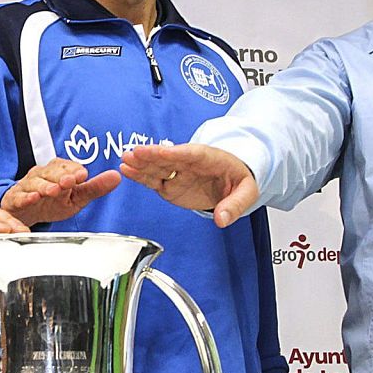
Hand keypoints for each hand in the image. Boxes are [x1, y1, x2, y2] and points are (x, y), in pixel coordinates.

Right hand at [0, 158, 120, 224]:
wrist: (26, 212)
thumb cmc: (51, 201)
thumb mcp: (76, 196)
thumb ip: (95, 187)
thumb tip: (117, 177)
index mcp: (57, 171)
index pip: (66, 166)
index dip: (73, 170)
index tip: (82, 176)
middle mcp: (41, 175)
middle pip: (49, 172)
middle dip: (58, 176)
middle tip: (68, 182)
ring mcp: (27, 187)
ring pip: (34, 183)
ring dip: (43, 186)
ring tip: (50, 191)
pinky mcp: (15, 199)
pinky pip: (19, 197)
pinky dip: (25, 199)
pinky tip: (32, 200)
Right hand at [120, 143, 258, 226]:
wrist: (232, 180)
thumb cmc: (239, 179)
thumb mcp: (247, 191)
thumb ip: (234, 205)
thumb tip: (221, 220)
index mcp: (208, 158)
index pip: (190, 154)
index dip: (174, 153)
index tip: (160, 152)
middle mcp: (188, 164)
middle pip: (168, 159)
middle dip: (151, 156)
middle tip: (134, 153)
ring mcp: (177, 174)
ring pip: (157, 167)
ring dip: (141, 164)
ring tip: (125, 160)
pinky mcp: (169, 185)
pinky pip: (153, 179)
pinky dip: (140, 176)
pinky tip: (127, 171)